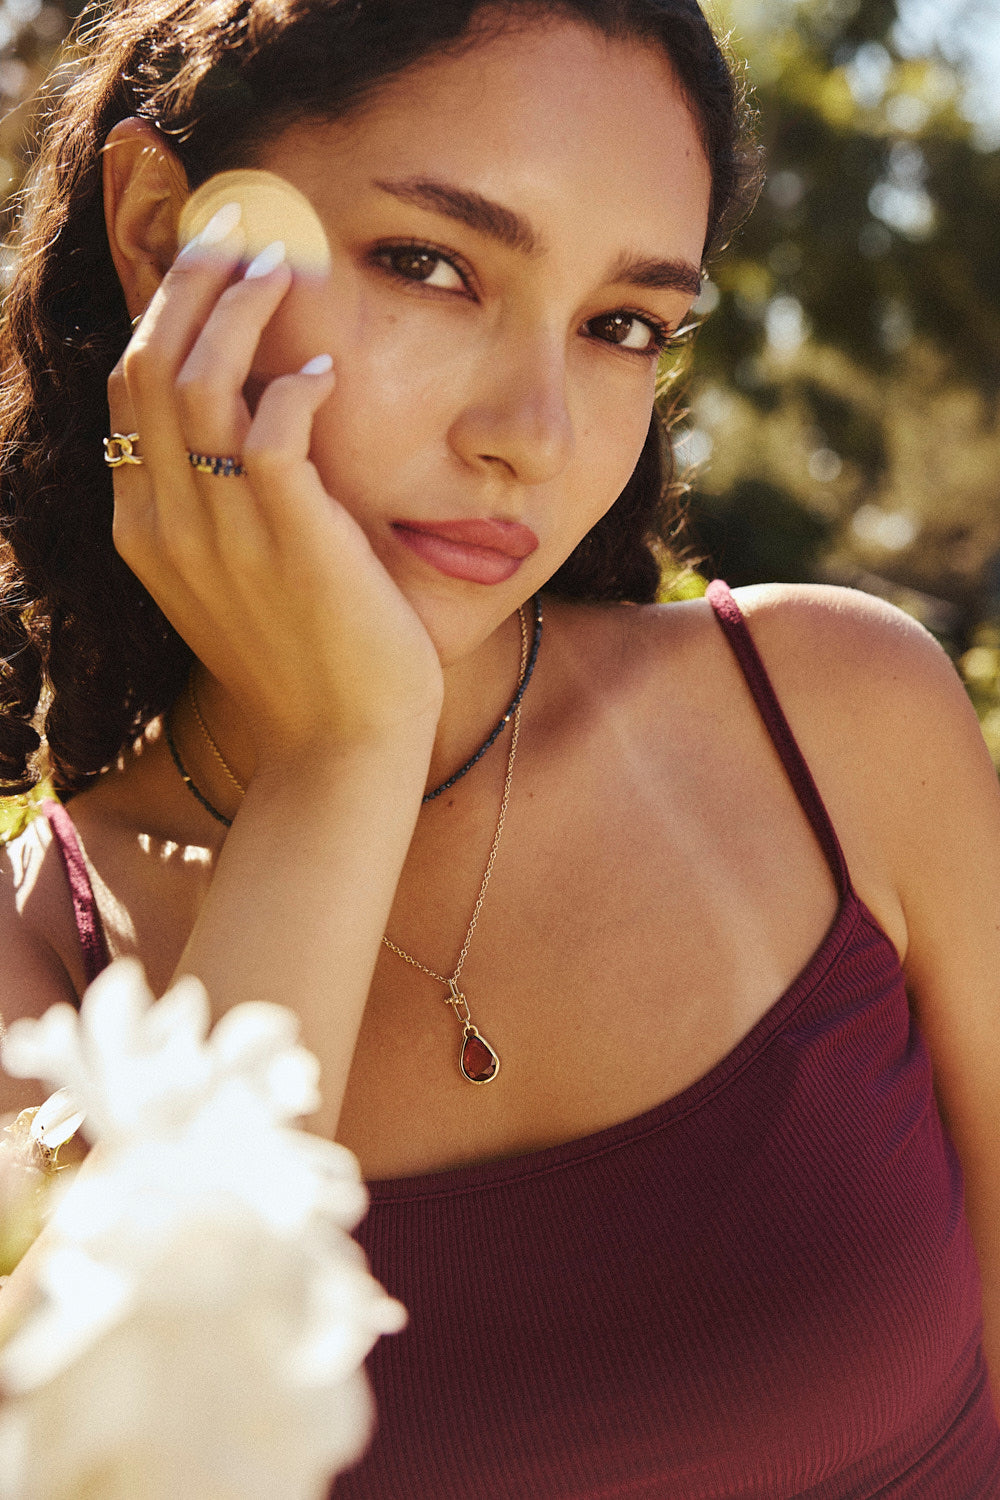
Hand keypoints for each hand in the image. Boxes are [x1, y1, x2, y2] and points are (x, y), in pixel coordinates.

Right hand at [107, 211, 444, 767]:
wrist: (341, 746)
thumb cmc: (304, 658)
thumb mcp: (235, 578)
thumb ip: (218, 504)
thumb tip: (242, 419)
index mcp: (144, 531)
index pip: (129, 391)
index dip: (160, 311)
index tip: (203, 260)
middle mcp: (167, 525)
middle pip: (147, 365)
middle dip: (187, 281)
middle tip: (238, 231)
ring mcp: (223, 535)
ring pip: (196, 380)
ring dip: (236, 307)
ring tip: (281, 268)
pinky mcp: (291, 541)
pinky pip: (271, 430)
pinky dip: (293, 384)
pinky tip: (322, 370)